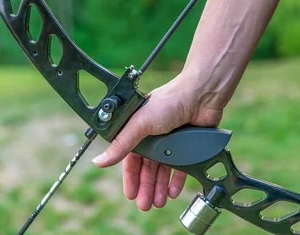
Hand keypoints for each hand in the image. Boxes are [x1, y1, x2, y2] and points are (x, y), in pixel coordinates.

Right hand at [92, 75, 222, 210]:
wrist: (200, 94)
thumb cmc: (169, 101)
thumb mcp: (140, 124)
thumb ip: (121, 144)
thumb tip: (98, 160)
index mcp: (139, 128)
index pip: (131, 157)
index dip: (130, 176)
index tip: (130, 193)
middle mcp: (155, 135)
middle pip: (148, 166)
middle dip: (146, 186)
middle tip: (144, 204)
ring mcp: (172, 139)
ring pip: (164, 168)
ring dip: (160, 186)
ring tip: (158, 202)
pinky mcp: (189, 143)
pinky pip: (182, 166)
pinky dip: (177, 179)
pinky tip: (173, 191)